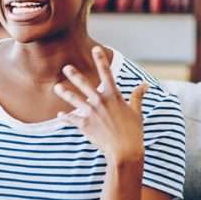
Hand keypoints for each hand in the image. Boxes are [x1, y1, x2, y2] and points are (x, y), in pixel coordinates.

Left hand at [54, 46, 147, 163]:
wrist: (124, 151)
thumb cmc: (133, 132)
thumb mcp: (137, 112)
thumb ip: (138, 96)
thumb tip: (145, 85)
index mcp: (114, 96)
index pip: (107, 73)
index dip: (101, 60)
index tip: (96, 48)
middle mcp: (100, 102)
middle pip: (84, 84)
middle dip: (74, 75)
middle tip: (66, 67)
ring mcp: (91, 113)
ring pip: (74, 99)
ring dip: (64, 93)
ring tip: (56, 87)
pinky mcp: (84, 125)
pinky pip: (71, 119)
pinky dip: (65, 118)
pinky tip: (59, 116)